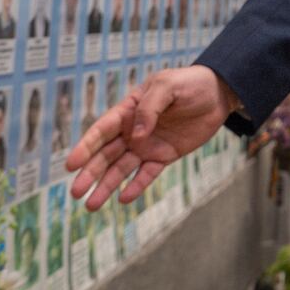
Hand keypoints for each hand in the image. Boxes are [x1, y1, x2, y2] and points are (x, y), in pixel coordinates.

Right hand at [66, 64, 237, 209]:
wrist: (218, 93)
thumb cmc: (189, 84)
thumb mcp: (167, 86)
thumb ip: (150, 108)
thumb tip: (136, 135)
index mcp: (128, 110)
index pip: (101, 131)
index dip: (86, 147)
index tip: (71, 164)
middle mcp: (132, 131)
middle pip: (106, 155)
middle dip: (89, 173)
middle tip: (75, 192)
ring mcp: (148, 145)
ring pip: (121, 169)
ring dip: (106, 186)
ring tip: (91, 206)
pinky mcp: (165, 156)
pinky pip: (147, 174)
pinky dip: (136, 186)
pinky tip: (123, 199)